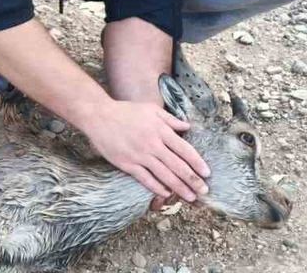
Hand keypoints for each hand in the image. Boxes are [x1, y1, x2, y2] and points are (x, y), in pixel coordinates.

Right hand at [79, 99, 209, 201]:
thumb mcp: (151, 110)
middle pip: (178, 166)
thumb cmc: (126, 111)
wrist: (99, 116)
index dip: (197, 163)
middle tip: (204, 191)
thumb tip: (188, 127)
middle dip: (193, 180)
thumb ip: (170, 120)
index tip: (207, 173)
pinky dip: (157, 188)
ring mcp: (140, 155)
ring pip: (165, 175)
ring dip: (180, 188)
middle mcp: (153, 144)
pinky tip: (166, 193)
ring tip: (191, 197)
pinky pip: (146, 179)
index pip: (184, 150)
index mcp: (161, 130)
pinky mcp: (127, 164)